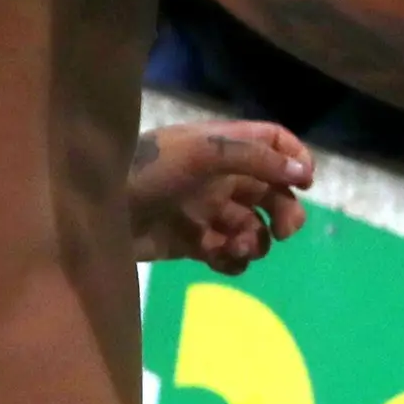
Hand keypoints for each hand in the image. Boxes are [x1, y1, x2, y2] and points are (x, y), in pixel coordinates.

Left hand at [127, 119, 313, 269]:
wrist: (98, 211)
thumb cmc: (150, 170)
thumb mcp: (203, 152)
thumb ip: (254, 159)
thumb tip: (303, 174)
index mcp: (224, 146)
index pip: (274, 143)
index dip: (294, 159)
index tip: (305, 183)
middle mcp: (221, 176)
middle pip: (272, 192)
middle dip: (284, 212)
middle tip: (285, 233)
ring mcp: (208, 211)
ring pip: (253, 227)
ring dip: (255, 241)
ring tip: (235, 247)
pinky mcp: (194, 243)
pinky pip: (228, 254)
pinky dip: (232, 260)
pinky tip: (220, 258)